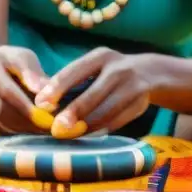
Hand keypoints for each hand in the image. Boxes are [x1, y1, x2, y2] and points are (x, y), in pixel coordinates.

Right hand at [0, 46, 51, 134]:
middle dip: (27, 119)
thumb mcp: (28, 60)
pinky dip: (16, 132)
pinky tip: (32, 130)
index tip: (46, 112)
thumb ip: (35, 76)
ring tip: (43, 129)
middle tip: (47, 125)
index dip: (26, 105)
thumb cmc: (19, 64)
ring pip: (1, 121)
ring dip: (23, 127)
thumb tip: (44, 95)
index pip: (8, 91)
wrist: (0, 70)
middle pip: (2, 109)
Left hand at [35, 47, 150, 137]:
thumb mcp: (95, 66)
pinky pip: (117, 121)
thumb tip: (41, 100)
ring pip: (106, 111)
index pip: (75, 71)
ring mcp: (132, 86)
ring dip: (86, 126)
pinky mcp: (140, 104)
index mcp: (101, 56)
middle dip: (73, 112)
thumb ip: (73, 80)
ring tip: (69, 135)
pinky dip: (101, 129)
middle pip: (93, 94)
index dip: (57, 88)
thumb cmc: (110, 71)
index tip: (41, 103)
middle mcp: (118, 68)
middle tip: (56, 128)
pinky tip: (89, 135)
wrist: (150, 72)